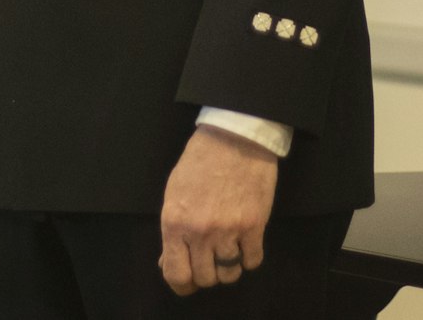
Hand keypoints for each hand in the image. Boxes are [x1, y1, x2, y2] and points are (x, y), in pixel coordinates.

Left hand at [158, 125, 277, 295]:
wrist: (234, 137)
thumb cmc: (199, 162)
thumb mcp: (174, 194)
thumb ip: (172, 231)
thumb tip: (167, 261)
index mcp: (175, 223)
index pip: (176, 274)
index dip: (182, 284)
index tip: (188, 282)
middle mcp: (200, 232)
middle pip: (204, 278)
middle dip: (206, 273)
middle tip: (210, 259)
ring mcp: (229, 230)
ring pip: (229, 275)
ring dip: (228, 267)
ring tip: (228, 251)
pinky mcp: (255, 226)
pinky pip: (252, 261)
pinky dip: (249, 258)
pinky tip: (245, 244)